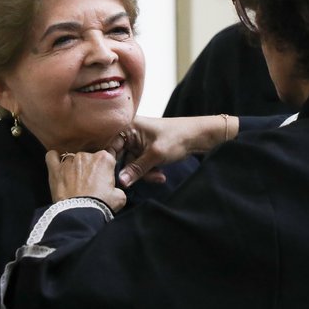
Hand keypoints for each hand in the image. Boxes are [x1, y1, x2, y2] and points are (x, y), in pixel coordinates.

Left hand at [45, 150, 126, 211]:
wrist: (80, 214)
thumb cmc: (100, 205)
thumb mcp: (119, 197)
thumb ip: (118, 188)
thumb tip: (115, 189)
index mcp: (104, 159)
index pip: (107, 157)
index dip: (106, 169)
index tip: (104, 177)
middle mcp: (86, 156)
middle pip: (89, 157)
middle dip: (90, 168)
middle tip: (90, 184)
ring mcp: (69, 161)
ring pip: (72, 158)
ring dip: (74, 167)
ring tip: (74, 181)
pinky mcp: (55, 169)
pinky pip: (52, 156)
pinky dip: (54, 159)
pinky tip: (58, 167)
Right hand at [110, 114, 235, 187]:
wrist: (199, 136)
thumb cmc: (177, 137)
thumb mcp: (155, 155)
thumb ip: (136, 169)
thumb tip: (121, 182)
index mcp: (128, 126)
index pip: (110, 147)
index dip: (112, 164)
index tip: (116, 179)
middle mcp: (129, 132)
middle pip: (121, 158)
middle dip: (134, 171)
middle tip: (149, 177)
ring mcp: (137, 142)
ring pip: (132, 164)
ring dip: (144, 173)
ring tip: (159, 176)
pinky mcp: (145, 149)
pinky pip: (140, 164)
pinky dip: (149, 171)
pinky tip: (161, 173)